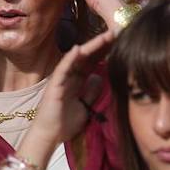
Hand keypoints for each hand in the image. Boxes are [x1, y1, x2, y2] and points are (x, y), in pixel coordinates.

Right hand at [16, 29, 113, 169]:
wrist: (50, 137)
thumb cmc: (65, 123)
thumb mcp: (86, 105)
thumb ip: (92, 91)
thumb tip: (100, 77)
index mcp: (77, 80)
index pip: (93, 61)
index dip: (105, 51)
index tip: (120, 40)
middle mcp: (69, 76)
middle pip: (87, 56)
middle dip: (102, 44)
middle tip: (117, 31)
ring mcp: (61, 79)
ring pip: (77, 58)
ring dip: (90, 46)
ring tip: (105, 35)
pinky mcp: (54, 85)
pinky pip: (62, 69)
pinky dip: (70, 58)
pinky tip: (79, 48)